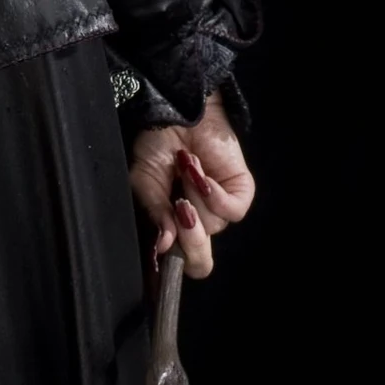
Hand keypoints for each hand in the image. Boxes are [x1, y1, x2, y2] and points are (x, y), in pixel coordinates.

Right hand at [128, 92, 255, 280]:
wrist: (175, 110)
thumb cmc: (156, 145)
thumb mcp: (143, 183)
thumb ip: (155, 216)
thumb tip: (163, 246)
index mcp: (175, 226)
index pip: (180, 265)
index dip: (172, 274)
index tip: (161, 268)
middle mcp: (199, 222)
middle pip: (201, 260)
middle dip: (190, 239)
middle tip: (177, 210)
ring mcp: (221, 208)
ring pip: (213, 226)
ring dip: (194, 196)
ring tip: (185, 167)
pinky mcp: (241, 191)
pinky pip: (232, 209)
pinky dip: (213, 193)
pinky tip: (200, 173)